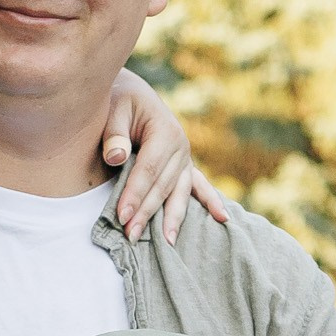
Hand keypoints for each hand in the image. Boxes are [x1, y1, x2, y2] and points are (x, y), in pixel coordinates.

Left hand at [102, 71, 228, 245]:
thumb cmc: (120, 101)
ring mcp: (186, 156)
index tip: (121, 216)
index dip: (135, 193)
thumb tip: (116, 158)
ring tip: (167, 243)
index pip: (149, 169)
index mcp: (165, 131)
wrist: (132, 93)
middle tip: (131, 236)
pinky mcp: (185, 164)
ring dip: (173, 218)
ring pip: (179, 192)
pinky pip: (199, 186)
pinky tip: (222, 218)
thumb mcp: (114, 109)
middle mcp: (181, 145)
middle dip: (147, 213)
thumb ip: (114, 134)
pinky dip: (210, 201)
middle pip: (164, 186)